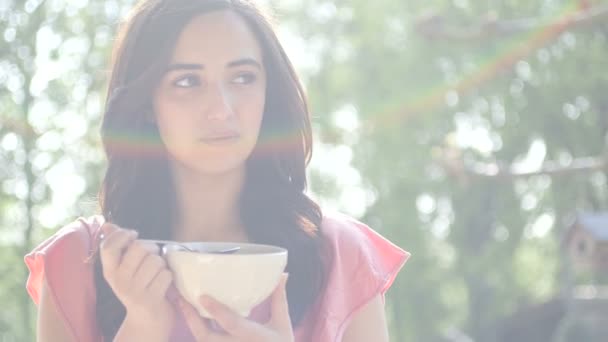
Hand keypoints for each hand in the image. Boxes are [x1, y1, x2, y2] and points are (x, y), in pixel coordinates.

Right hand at [99, 223, 175, 338]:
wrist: (147, 320)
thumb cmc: (138, 287)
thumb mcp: (124, 268)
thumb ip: (117, 245)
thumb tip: (107, 224)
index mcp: (109, 271)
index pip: (109, 246)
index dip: (123, 235)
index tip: (134, 235)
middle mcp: (119, 281)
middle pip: (138, 248)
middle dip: (151, 249)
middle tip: (152, 258)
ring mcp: (134, 292)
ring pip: (155, 260)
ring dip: (162, 264)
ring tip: (158, 273)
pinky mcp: (150, 300)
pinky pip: (166, 275)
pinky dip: (169, 277)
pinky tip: (163, 284)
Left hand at [178, 274, 293, 341]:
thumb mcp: (282, 322)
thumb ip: (278, 298)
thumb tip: (283, 274)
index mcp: (253, 336)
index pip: (231, 323)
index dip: (216, 310)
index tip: (202, 297)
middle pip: (207, 337)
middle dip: (192, 320)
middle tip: (183, 300)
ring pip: (203, 341)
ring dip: (192, 324)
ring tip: (184, 305)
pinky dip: (199, 331)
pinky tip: (195, 319)